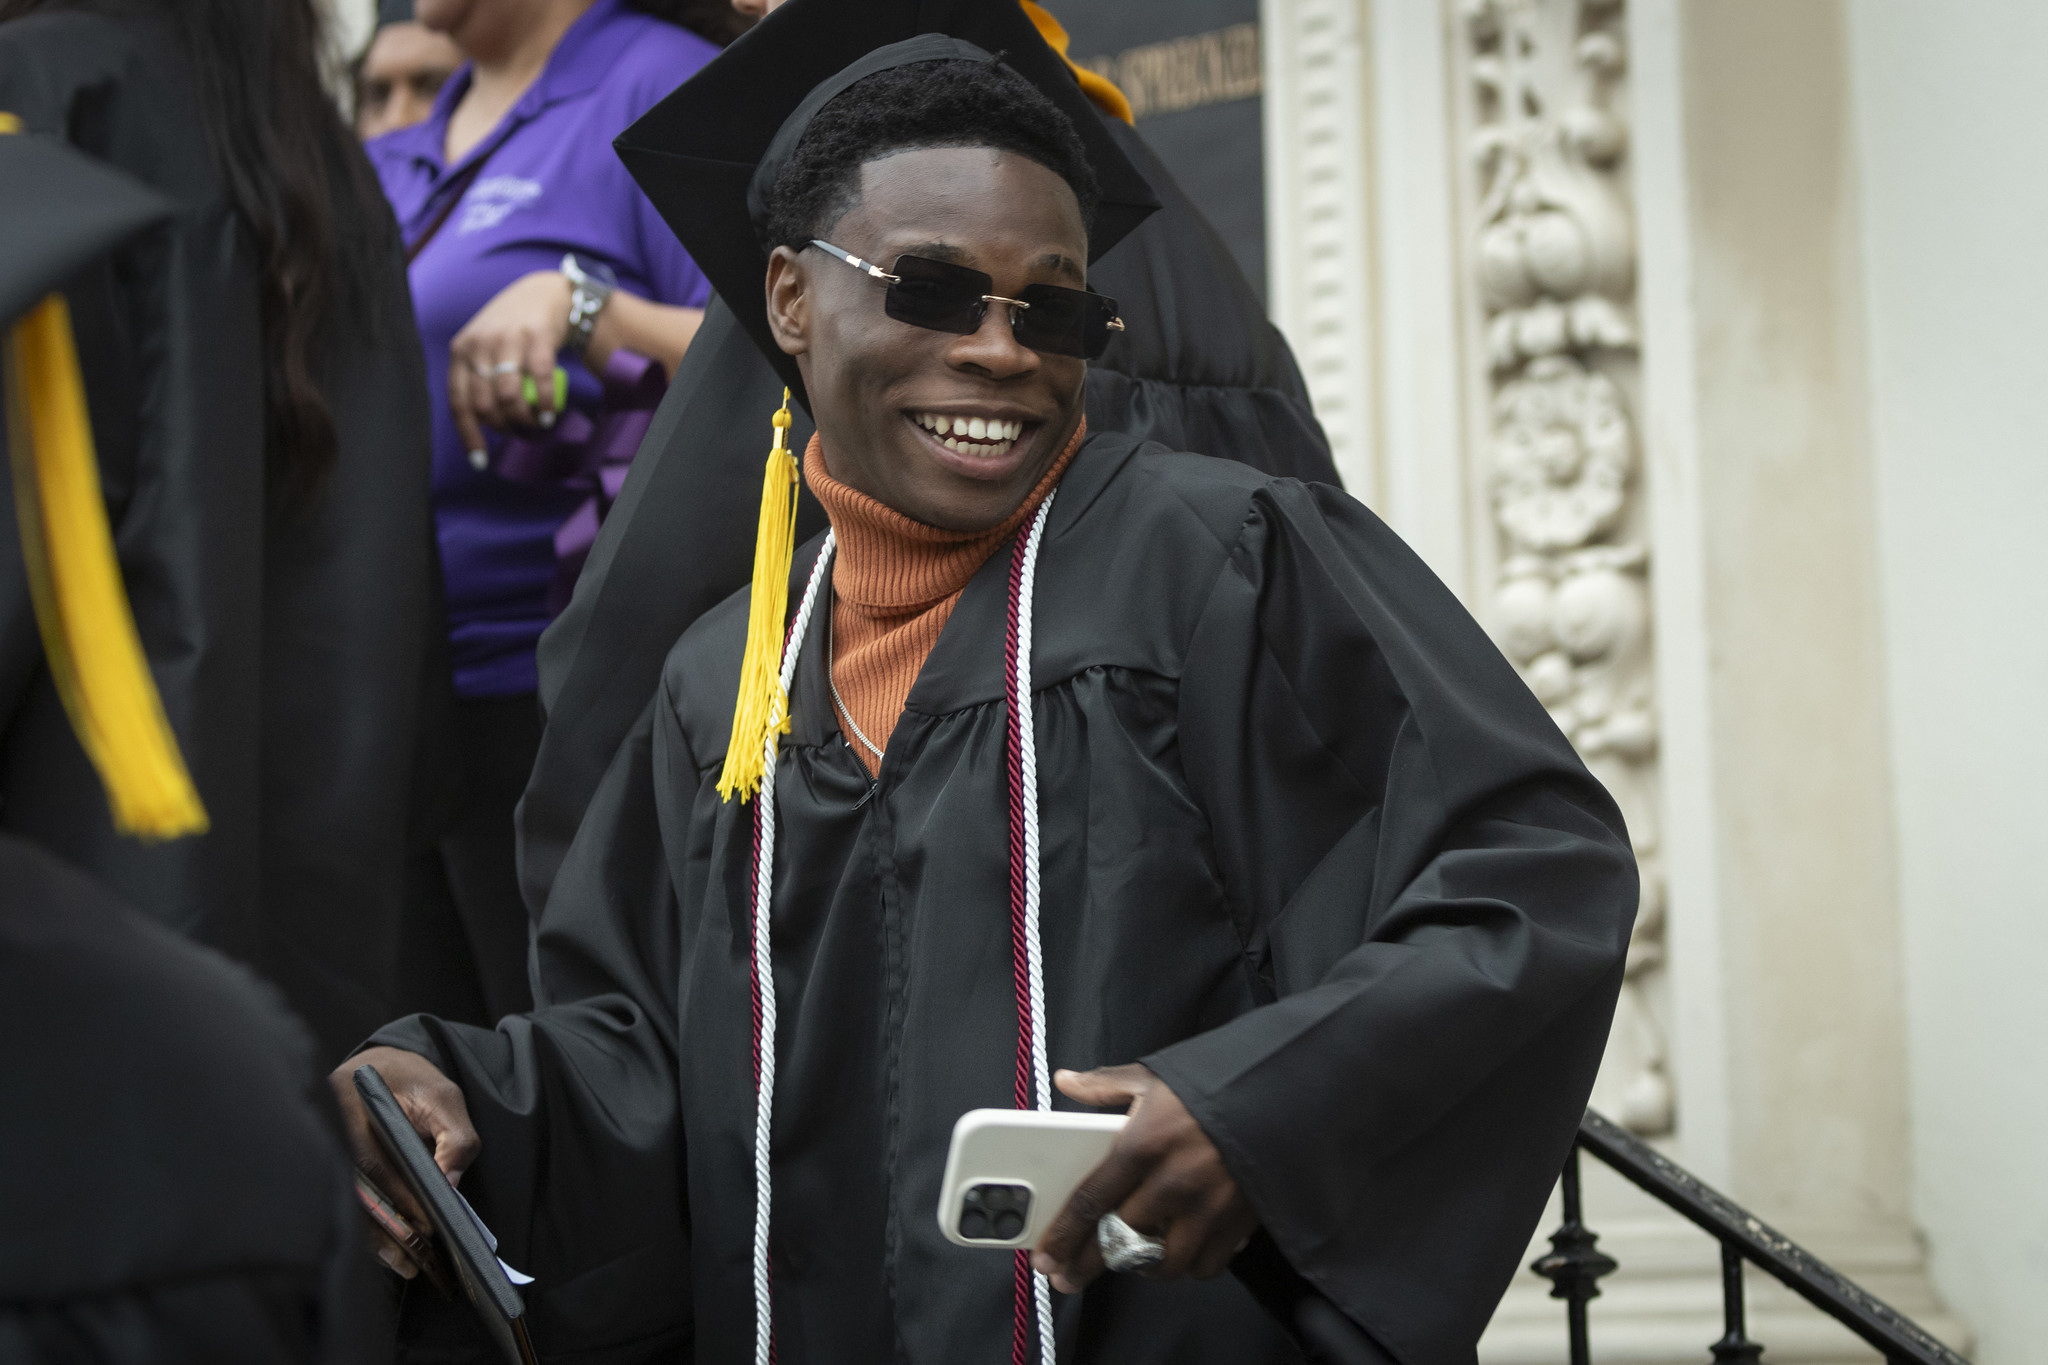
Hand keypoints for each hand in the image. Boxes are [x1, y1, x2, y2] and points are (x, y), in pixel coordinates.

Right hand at [328, 1046, 479, 1278]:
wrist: (381, 1068)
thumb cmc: (412, 1082)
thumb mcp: (443, 1098)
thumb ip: (455, 1136)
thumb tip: (449, 1183)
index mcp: (348, 1101)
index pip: (369, 1159)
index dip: (397, 1195)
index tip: (425, 1222)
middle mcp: (324, 1126)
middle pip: (351, 1188)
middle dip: (384, 1225)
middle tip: (414, 1253)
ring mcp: (319, 1147)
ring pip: (342, 1202)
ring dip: (373, 1236)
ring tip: (404, 1262)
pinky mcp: (324, 1166)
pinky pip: (342, 1203)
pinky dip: (365, 1228)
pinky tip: (386, 1250)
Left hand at [447, 269, 572, 457]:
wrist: (544, 294)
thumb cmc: (511, 329)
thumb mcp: (482, 346)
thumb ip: (476, 375)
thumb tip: (479, 422)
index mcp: (460, 351)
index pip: (459, 401)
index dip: (469, 435)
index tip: (480, 461)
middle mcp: (480, 345)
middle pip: (485, 404)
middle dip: (504, 429)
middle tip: (520, 435)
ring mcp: (508, 340)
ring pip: (510, 396)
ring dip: (524, 420)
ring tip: (536, 427)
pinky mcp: (537, 338)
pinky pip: (540, 381)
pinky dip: (544, 404)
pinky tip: (549, 415)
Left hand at [1031, 1064, 1257, 1292]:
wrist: (1282, 1091)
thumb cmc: (1215, 1084)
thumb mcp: (1154, 1077)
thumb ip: (1105, 1086)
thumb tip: (1067, 1082)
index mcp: (1144, 1144)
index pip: (1091, 1201)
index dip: (1063, 1236)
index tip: (1047, 1257)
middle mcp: (1172, 1183)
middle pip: (1118, 1241)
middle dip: (1089, 1262)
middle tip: (1072, 1275)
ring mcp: (1207, 1208)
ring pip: (1162, 1263)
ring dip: (1142, 1265)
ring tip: (1130, 1257)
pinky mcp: (1238, 1223)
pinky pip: (1204, 1266)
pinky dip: (1187, 1265)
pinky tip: (1177, 1250)